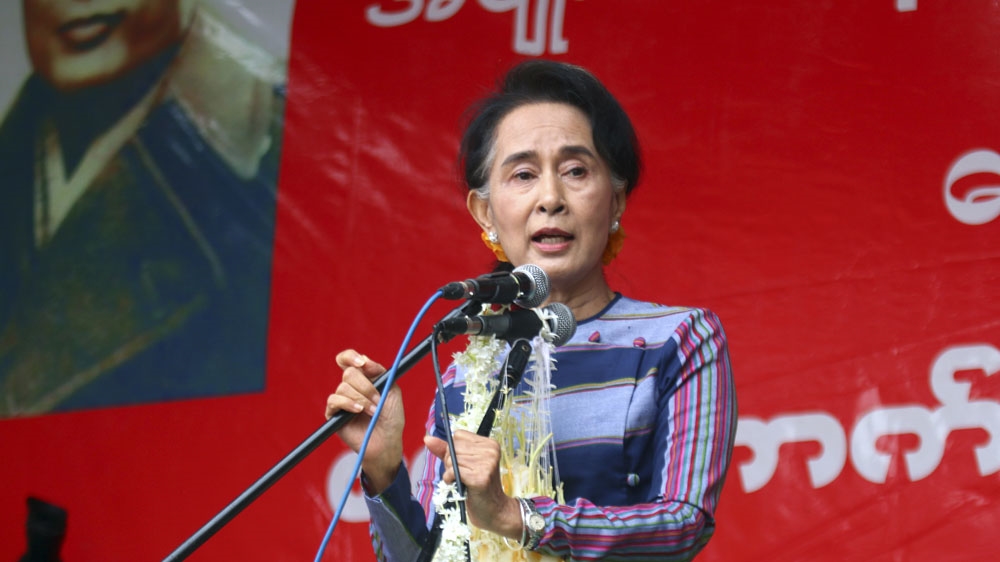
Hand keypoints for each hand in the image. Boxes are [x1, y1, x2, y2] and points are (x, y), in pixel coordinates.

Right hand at [326, 349, 403, 493]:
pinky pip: (334, 400)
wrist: (387, 441)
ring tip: (373, 411)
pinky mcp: (333, 414)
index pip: (347, 359)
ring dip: (362, 399)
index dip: (350, 357)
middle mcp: (350, 387)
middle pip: (349, 373)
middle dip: (366, 386)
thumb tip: (365, 360)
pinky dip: (348, 403)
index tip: (362, 363)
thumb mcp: (392, 391)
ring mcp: (341, 400)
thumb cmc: (391, 418)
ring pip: (343, 387)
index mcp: (363, 378)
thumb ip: (380, 373)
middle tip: (378, 399)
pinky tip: (358, 411)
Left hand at [424, 431, 521, 539]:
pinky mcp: (480, 478)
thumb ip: (445, 450)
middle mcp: (490, 451)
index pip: (459, 435)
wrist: (494, 511)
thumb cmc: (477, 487)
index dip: (454, 450)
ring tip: (462, 481)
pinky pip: (453, 471)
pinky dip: (450, 479)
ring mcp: (487, 464)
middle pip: (454, 447)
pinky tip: (458, 485)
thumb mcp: (463, 464)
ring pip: (452, 460)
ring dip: (450, 472)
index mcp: (490, 444)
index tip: (464, 463)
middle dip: (450, 462)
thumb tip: (427, 438)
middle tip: (463, 475)